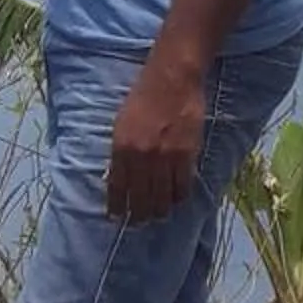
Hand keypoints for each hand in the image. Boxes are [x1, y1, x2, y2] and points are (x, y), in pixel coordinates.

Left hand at [106, 54, 206, 222]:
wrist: (172, 78)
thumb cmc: (143, 96)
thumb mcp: (121, 123)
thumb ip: (121, 151)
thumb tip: (120, 177)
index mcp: (121, 147)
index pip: (117, 186)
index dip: (116, 206)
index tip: (115, 217)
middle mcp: (141, 156)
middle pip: (140, 197)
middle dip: (138, 215)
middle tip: (138, 223)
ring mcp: (165, 157)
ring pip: (162, 197)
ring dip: (159, 211)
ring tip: (157, 216)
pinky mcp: (187, 155)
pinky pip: (183, 186)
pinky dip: (178, 197)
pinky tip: (176, 200)